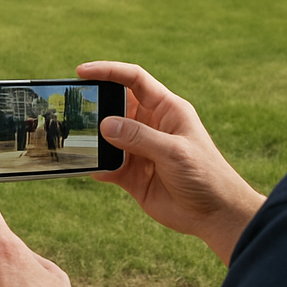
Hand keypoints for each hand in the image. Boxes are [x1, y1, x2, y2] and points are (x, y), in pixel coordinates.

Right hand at [78, 61, 265, 263]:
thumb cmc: (206, 175)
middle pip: (115, 106)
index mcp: (166, 109)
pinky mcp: (131, 175)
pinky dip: (95, 165)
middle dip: (94, 105)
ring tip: (74, 138)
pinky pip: (106, 165)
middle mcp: (150, 126)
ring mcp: (139, 150)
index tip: (82, 72)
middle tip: (71, 108)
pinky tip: (86, 167)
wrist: (215, 215)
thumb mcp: (174, 151)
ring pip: (107, 137)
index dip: (109, 72)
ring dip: (92, 138)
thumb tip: (104, 124)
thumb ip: (139, 137)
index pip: (133, 80)